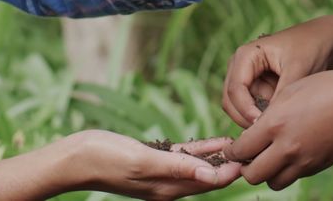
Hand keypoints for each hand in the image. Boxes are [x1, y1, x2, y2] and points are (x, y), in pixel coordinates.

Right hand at [74, 130, 241, 199]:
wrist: (75, 158)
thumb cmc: (105, 158)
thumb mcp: (143, 160)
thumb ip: (178, 167)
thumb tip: (213, 175)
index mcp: (168, 188)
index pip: (211, 182)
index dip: (234, 170)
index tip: (255, 156)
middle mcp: (168, 185)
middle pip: (209, 177)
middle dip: (232, 165)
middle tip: (257, 148)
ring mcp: (161, 175)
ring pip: (200, 167)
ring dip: (220, 157)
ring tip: (243, 144)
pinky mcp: (153, 162)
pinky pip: (184, 158)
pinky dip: (202, 151)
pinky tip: (215, 143)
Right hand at [222, 17, 332, 126]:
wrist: (325, 42)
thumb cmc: (311, 49)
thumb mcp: (298, 71)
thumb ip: (281, 96)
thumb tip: (267, 123)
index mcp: (245, 56)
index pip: (235, 90)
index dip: (245, 111)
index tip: (264, 126)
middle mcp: (239, 67)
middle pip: (230, 102)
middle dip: (247, 119)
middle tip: (269, 133)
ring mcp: (246, 79)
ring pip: (239, 110)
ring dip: (256, 118)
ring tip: (281, 124)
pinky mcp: (256, 90)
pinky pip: (252, 110)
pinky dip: (264, 117)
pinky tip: (283, 121)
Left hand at [223, 70, 332, 190]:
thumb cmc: (324, 88)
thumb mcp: (288, 93)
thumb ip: (266, 117)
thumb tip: (249, 137)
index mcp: (275, 124)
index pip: (241, 150)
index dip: (232, 151)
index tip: (233, 148)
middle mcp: (288, 147)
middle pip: (253, 174)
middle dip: (247, 167)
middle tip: (249, 156)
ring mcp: (305, 160)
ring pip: (273, 182)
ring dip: (267, 173)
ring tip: (270, 156)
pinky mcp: (318, 166)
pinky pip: (294, 177)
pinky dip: (287, 170)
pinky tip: (291, 153)